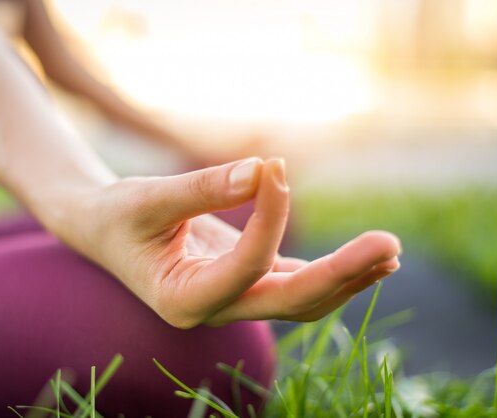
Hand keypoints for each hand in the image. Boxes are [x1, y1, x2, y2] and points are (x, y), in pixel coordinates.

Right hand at [68, 158, 400, 328]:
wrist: (106, 230)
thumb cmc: (118, 215)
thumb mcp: (149, 197)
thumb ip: (204, 187)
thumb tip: (263, 170)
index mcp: (182, 299)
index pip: (246, 266)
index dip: (270, 218)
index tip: (274, 168)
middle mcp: (215, 310)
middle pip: (290, 301)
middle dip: (341, 273)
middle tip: (388, 244)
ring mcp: (235, 301)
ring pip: (302, 298)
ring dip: (347, 276)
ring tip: (390, 251)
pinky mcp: (248, 282)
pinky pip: (297, 282)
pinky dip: (333, 271)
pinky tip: (371, 260)